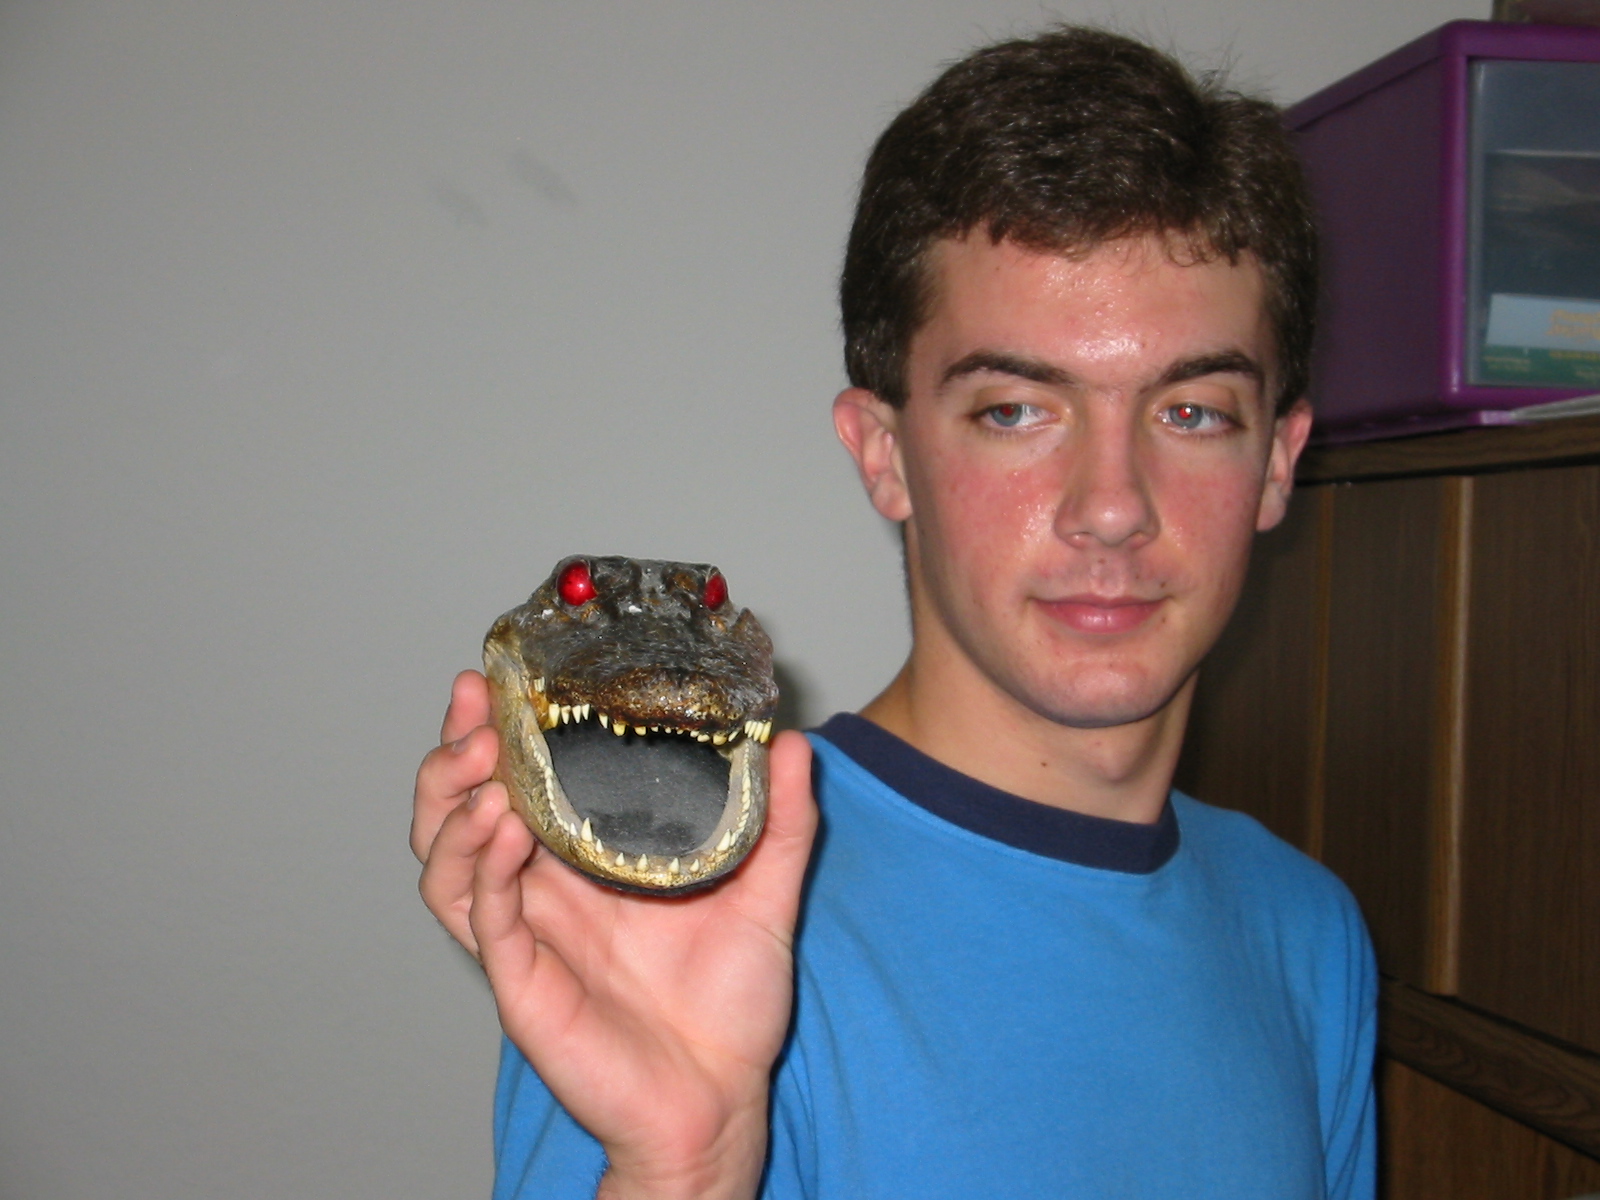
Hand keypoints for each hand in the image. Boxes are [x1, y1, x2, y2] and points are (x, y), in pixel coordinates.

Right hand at [412, 670, 817, 1199]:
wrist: (725, 1097)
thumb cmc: (732, 1003)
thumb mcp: (766, 894)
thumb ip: (781, 820)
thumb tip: (792, 741)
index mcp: (586, 859)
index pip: (520, 780)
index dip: (500, 730)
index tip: (499, 679)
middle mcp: (544, 891)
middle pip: (461, 811)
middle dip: (455, 755)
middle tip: (476, 710)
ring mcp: (527, 937)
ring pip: (445, 862)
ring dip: (452, 807)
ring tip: (485, 765)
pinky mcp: (523, 984)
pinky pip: (482, 920)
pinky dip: (482, 871)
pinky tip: (505, 831)